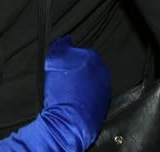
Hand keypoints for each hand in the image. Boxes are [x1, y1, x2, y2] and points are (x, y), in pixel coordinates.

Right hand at [0, 35, 110, 151]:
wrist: (69, 121)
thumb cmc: (61, 90)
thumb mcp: (54, 60)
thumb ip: (61, 44)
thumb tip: (66, 38)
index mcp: (93, 57)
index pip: (80, 52)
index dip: (67, 59)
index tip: (60, 68)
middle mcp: (103, 71)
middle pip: (86, 66)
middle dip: (75, 70)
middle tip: (63, 80)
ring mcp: (106, 89)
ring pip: (90, 80)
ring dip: (80, 83)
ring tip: (67, 92)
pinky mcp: (105, 105)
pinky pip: (93, 95)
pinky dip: (85, 96)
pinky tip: (74, 101)